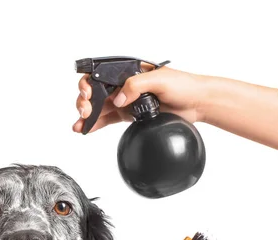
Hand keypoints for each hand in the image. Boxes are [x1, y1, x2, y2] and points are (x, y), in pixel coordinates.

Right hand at [73, 65, 207, 133]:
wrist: (197, 103)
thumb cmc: (183, 85)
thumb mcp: (159, 79)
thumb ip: (136, 85)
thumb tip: (118, 99)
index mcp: (127, 71)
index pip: (100, 74)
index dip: (88, 84)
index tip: (88, 94)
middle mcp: (124, 85)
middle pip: (95, 92)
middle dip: (85, 102)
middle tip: (85, 112)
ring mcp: (126, 100)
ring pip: (99, 107)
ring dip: (87, 116)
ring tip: (79, 126)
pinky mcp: (130, 115)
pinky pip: (109, 119)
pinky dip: (97, 125)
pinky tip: (87, 130)